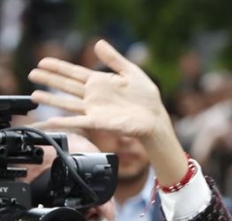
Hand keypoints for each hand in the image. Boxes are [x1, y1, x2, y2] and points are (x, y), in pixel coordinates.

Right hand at [28, 39, 167, 138]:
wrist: (155, 118)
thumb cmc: (146, 98)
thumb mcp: (131, 72)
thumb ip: (114, 60)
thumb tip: (98, 43)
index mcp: (101, 82)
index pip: (75, 72)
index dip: (59, 67)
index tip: (43, 61)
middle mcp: (94, 95)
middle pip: (67, 85)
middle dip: (49, 79)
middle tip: (32, 74)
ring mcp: (95, 109)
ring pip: (67, 103)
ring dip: (51, 99)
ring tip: (34, 95)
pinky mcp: (99, 122)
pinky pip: (78, 121)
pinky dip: (64, 121)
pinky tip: (51, 120)